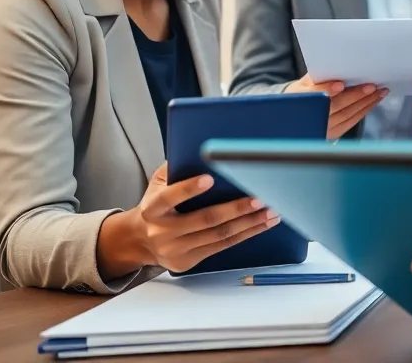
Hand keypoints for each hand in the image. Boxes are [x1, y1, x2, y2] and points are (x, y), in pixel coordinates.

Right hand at [121, 163, 279, 274]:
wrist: (140, 241)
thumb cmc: (157, 204)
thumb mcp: (157, 183)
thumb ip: (176, 168)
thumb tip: (205, 150)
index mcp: (152, 208)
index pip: (169, 197)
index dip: (188, 189)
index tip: (210, 179)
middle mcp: (162, 231)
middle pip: (205, 220)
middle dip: (236, 209)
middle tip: (260, 197)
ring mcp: (176, 249)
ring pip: (219, 235)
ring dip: (249, 223)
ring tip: (271, 211)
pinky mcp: (189, 261)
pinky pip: (223, 246)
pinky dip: (246, 234)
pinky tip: (262, 224)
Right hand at [286, 74, 386, 138]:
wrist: (294, 115)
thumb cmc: (301, 94)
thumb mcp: (304, 83)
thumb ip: (318, 76)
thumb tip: (336, 65)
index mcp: (300, 99)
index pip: (313, 95)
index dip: (327, 90)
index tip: (340, 85)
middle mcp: (311, 117)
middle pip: (335, 106)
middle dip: (356, 96)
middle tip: (372, 87)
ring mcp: (322, 128)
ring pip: (346, 115)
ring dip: (365, 103)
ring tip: (379, 92)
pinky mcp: (332, 134)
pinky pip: (350, 122)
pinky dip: (363, 111)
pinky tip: (373, 101)